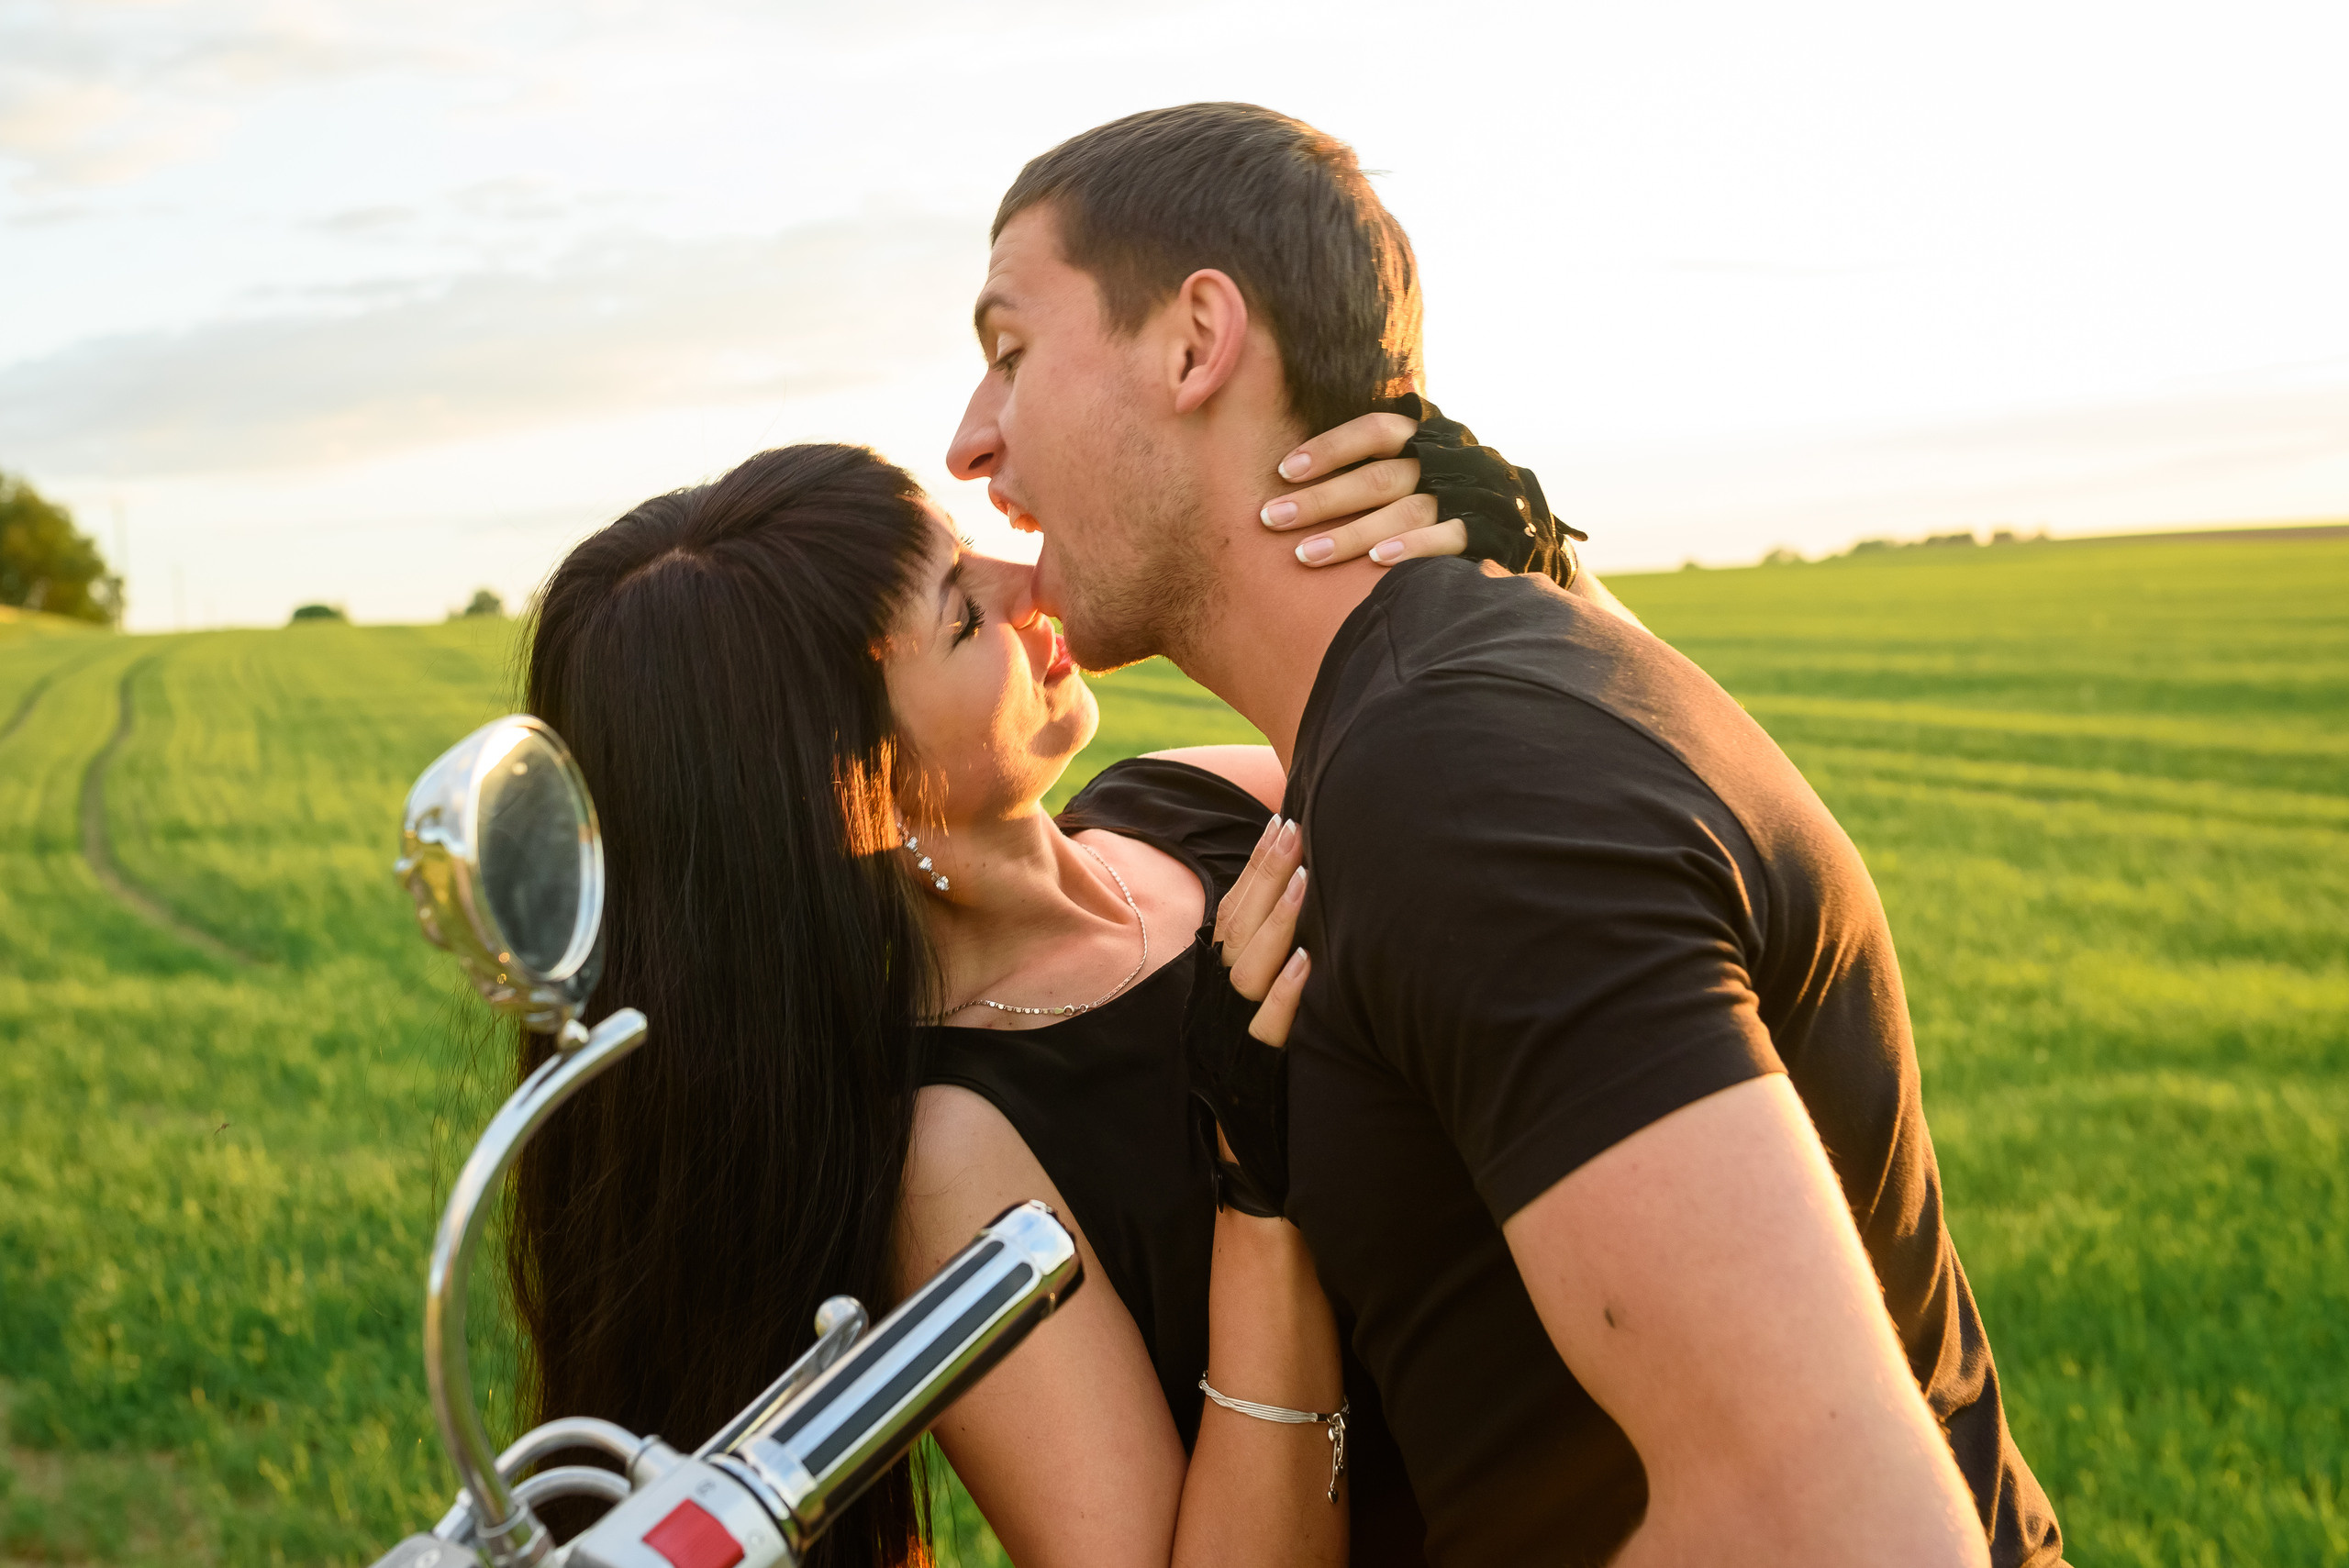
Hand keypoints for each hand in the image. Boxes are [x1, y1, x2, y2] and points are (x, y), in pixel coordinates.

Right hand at [1212, 815, 1311, 1047]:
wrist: (1252, 1128)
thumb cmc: (1264, 1049)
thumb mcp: (1257, 993)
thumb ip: (1267, 947)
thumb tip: (1298, 886)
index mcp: (1220, 974)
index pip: (1234, 909)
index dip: (1255, 866)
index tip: (1281, 821)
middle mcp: (1222, 996)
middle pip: (1239, 928)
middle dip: (1266, 876)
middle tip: (1297, 830)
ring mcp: (1237, 1029)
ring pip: (1248, 971)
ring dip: (1276, 923)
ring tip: (1303, 881)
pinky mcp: (1260, 1066)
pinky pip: (1268, 1027)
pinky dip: (1286, 992)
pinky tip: (1308, 960)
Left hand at [1259, 413, 1466, 569]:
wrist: (1508, 514)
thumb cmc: (1433, 487)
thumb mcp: (1409, 460)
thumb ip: (1368, 454)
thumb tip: (1301, 460)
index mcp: (1423, 436)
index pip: (1373, 431)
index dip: (1329, 448)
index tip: (1284, 471)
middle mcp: (1442, 464)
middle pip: (1378, 478)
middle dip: (1322, 499)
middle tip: (1272, 518)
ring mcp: (1463, 498)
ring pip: (1404, 511)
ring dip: (1352, 534)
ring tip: (1306, 554)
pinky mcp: (1482, 532)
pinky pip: (1446, 538)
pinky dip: (1411, 548)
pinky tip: (1374, 561)